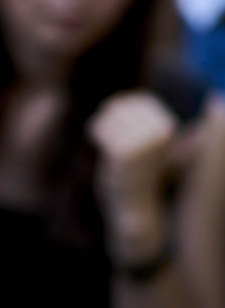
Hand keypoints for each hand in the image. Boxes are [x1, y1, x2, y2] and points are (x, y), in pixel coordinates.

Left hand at [88, 91, 178, 249]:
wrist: (136, 207)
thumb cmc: (147, 176)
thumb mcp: (159, 148)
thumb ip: (170, 128)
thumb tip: (212, 104)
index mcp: (167, 129)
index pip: (138, 100)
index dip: (123, 108)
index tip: (117, 123)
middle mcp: (158, 134)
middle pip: (121, 104)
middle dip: (110, 115)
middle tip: (106, 133)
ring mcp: (141, 143)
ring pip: (110, 114)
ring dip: (101, 124)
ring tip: (102, 138)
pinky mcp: (122, 153)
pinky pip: (101, 128)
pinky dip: (95, 132)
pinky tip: (97, 143)